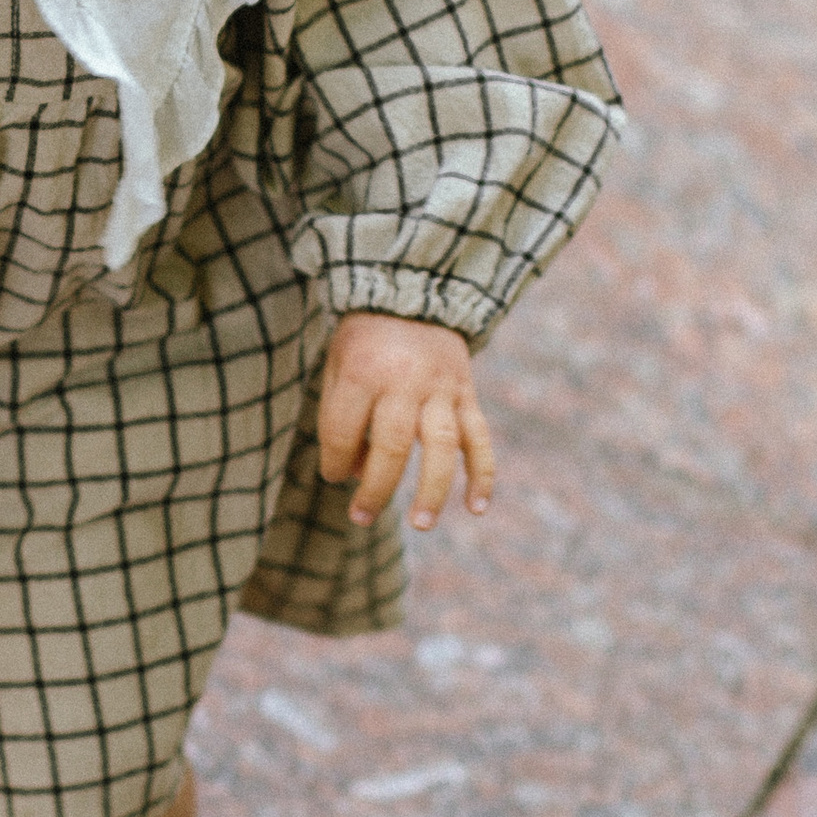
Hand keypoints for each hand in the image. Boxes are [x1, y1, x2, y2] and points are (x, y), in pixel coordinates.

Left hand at [316, 312, 492, 531]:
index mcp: (363, 372)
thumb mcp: (338, 365)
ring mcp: (441, 389)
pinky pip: (480, 438)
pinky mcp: (468, 393)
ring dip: (432, 491)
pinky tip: (477, 508)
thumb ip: (340, 417)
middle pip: (392, 447)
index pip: (343, 432)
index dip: (334, 463)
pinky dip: (482, 475)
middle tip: (361, 517)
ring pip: (440, 448)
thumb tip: (356, 474)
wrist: (414, 292)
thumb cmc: (365, 339)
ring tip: (420, 524)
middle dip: (375, 489)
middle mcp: (404, 382)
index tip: (334, 477)